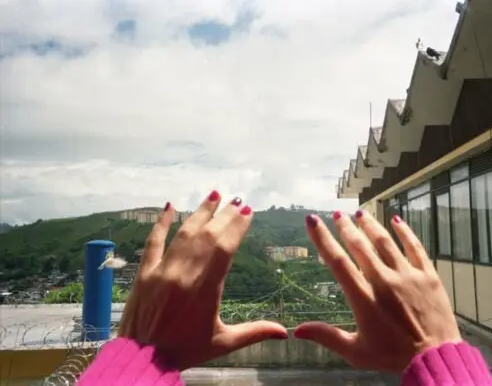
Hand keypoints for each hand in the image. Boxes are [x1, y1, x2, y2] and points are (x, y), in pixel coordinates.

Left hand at [118, 192, 287, 369]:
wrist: (142, 360)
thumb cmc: (184, 350)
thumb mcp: (223, 343)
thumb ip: (255, 332)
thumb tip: (285, 332)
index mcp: (206, 289)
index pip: (225, 248)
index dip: (237, 227)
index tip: (247, 212)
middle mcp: (185, 274)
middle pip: (208, 236)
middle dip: (224, 216)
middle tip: (237, 200)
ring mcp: (162, 271)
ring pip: (184, 234)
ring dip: (200, 213)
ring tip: (214, 195)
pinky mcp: (144, 273)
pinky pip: (153, 242)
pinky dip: (161, 223)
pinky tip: (170, 207)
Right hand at [294, 210, 460, 373]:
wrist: (434, 358)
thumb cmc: (392, 356)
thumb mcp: (355, 351)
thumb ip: (326, 336)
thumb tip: (297, 330)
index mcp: (363, 298)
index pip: (337, 261)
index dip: (322, 238)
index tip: (312, 221)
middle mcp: (384, 281)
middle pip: (360, 246)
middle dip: (346, 227)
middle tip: (338, 215)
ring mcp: (408, 276)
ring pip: (386, 242)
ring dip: (371, 225)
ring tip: (360, 213)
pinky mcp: (428, 276)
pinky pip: (415, 247)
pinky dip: (405, 232)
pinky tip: (397, 220)